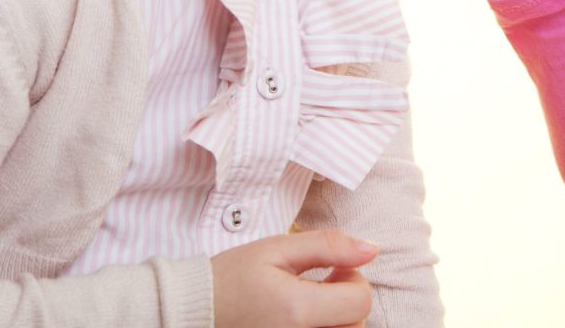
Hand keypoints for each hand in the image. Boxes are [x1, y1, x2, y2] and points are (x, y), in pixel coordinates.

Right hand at [211, 229, 374, 327]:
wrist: (192, 311)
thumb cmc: (231, 278)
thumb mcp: (276, 249)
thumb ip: (328, 246)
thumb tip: (372, 248)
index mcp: (296, 311)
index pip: (361, 302)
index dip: (354, 278)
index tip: (333, 268)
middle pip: (356, 325)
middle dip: (347, 300)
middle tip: (320, 283)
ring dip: (337, 318)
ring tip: (310, 303)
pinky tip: (302, 318)